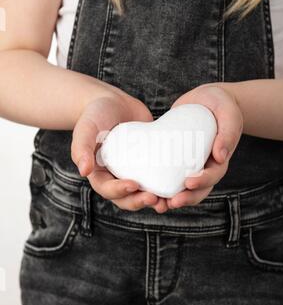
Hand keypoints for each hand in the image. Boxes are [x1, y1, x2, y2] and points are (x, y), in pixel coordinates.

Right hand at [71, 91, 168, 211]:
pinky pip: (157, 180)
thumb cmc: (96, 114)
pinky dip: (165, 186)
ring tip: (167, 201)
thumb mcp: (86, 127)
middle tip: (154, 198)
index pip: (107, 189)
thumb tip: (83, 171)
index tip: (133, 184)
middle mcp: (116, 177)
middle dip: (139, 201)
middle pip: (126, 198)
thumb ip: (81, 147)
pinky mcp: (149, 166)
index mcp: (99, 174)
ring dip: (154, 201)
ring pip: (143, 194)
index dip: (120, 191)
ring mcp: (134, 173)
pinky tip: (179, 186)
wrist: (115, 102)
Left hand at [167, 84, 242, 208]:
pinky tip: (147, 189)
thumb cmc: (221, 104)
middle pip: (197, 190)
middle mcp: (204, 166)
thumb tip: (220, 156)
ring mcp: (189, 165)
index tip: (189, 183)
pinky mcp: (175, 159)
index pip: (213, 176)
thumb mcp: (228, 112)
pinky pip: (167, 175)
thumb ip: (228, 132)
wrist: (206, 100)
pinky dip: (159, 184)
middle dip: (185, 198)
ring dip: (171, 198)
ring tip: (158, 204)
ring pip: (181, 188)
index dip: (202, 182)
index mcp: (219, 160)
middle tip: (172, 202)